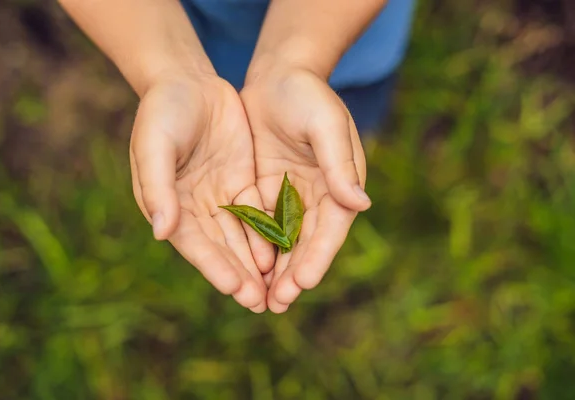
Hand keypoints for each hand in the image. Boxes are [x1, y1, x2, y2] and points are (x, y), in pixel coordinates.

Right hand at [130, 72, 274, 312]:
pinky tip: (283, 251)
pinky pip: (258, 212)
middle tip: (260, 303)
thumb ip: (157, 186)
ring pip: (242, 235)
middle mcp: (195, 207)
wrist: (187, 80)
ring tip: (275, 288)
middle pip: (221, 248)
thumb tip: (162, 232)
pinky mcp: (242, 181)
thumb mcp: (155, 144)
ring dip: (257, 262)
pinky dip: (269, 232)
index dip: (214, 267)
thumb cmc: (162, 111)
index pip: (195, 243)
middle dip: (240, 275)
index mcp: (169, 204)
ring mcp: (220, 196)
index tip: (235, 288)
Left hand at [241, 67, 371, 312]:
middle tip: (277, 303)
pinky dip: (254, 248)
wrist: (279, 76)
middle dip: (293, 274)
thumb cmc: (308, 95)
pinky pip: (259, 224)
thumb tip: (360, 203)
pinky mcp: (266, 191)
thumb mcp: (325, 124)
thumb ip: (339, 163)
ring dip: (273, 270)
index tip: (303, 281)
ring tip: (260, 299)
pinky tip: (242, 268)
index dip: (318, 256)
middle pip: (306, 243)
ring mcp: (291, 196)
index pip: (331, 229)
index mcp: (339, 185)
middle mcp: (318, 197)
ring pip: (282, 241)